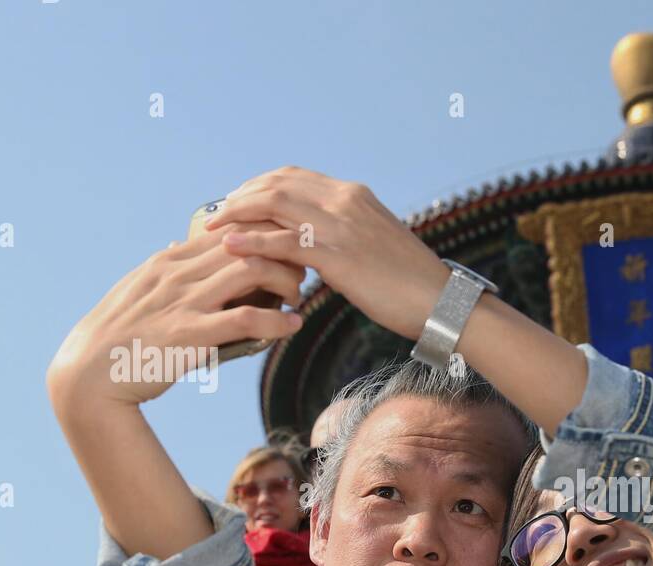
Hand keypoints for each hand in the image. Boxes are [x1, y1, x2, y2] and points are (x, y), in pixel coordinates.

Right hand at [46, 221, 303, 409]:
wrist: (88, 375)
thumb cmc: (121, 337)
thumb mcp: (141, 291)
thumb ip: (168, 270)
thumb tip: (179, 244)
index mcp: (170, 260)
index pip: (230, 229)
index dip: (266, 233)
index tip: (287, 248)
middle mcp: (178, 273)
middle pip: (246, 242)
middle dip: (283, 252)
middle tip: (303, 270)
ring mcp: (183, 302)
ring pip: (251, 270)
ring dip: (286, 281)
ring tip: (298, 296)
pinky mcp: (190, 334)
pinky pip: (245, 318)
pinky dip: (277, 320)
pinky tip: (293, 325)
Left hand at [203, 166, 448, 340]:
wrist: (441, 302)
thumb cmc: (412, 285)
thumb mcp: (377, 246)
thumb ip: (347, 236)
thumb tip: (321, 247)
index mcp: (354, 195)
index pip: (293, 176)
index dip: (258, 186)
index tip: (238, 202)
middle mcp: (345, 200)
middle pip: (276, 183)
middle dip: (240, 195)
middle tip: (216, 213)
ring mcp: (341, 226)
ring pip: (273, 204)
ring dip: (237, 212)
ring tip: (211, 225)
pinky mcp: (338, 255)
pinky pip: (283, 241)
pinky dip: (251, 241)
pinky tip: (229, 247)